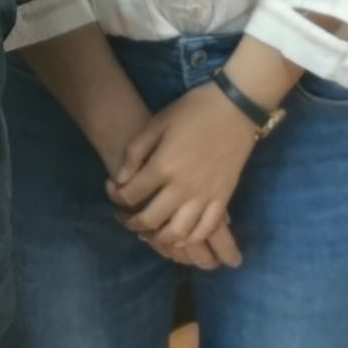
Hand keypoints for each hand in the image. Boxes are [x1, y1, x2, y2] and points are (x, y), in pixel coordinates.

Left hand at [107, 84, 255, 270]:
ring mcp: (204, 197)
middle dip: (133, 222)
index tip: (113, 191)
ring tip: (150, 232)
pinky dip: (190, 238)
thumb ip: (135, 152)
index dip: (116, 196)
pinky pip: (206, 229)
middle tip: (126, 218)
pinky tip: (180, 235)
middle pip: (151, 219)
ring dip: (159, 238)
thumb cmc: (192, 111)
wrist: (235, 109)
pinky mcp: (223, 199)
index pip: (131, 195)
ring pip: (178, 233)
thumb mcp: (156, 123)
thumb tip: (119, 180)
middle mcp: (182, 188)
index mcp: (162, 167)